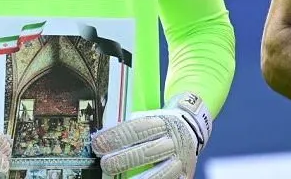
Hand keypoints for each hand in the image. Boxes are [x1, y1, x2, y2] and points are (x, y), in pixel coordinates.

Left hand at [91, 92, 211, 178]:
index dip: (116, 137)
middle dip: (124, 160)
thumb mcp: (149, 117)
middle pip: (147, 152)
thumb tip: (103, 139)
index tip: (97, 143)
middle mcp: (173, 141)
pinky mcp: (185, 174)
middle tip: (106, 164)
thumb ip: (130, 127)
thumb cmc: (161, 123)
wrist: (192, 125)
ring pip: (161, 173)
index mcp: (162, 122)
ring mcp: (181, 159)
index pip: (136, 129)